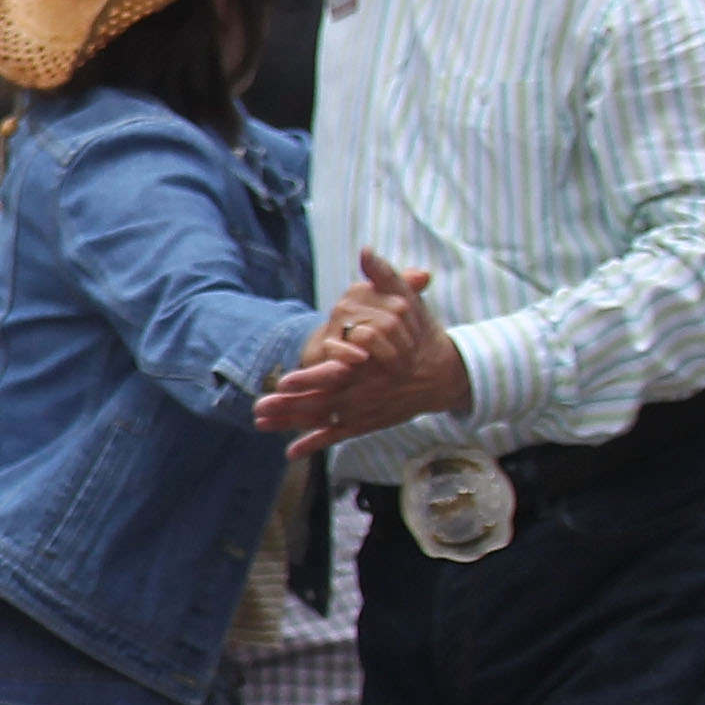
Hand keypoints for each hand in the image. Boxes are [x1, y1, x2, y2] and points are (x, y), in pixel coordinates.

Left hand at [254, 249, 470, 458]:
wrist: (444, 374)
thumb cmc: (421, 336)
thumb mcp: (407, 302)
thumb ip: (385, 277)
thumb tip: (367, 251)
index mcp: (369, 365)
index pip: (337, 372)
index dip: (312, 377)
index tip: (285, 381)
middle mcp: (364, 391)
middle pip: (322, 401)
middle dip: (291, 405)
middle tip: (261, 407)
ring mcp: (364, 410)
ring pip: (323, 419)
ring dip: (292, 422)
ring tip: (260, 421)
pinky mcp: (364, 422)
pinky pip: (336, 435)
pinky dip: (314, 443)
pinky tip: (290, 452)